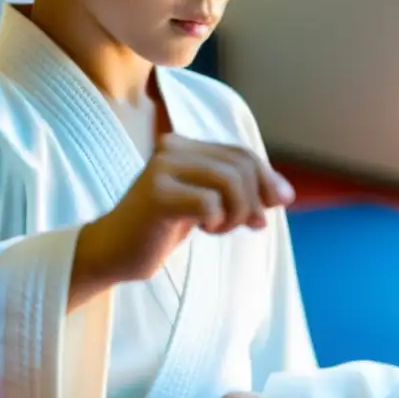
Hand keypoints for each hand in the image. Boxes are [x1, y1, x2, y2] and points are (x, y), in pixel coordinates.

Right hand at [84, 134, 294, 282]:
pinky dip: (217, 220)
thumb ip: (238, 191)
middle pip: (240, 166)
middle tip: (248, 225)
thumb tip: (284, 193)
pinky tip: (202, 229)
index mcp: (183, 145)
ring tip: (220, 227)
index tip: (280, 203)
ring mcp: (162, 169)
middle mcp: (172, 148)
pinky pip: (210, 203)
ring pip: (230, 182)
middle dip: (255, 199)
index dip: (268, 178)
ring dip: (237, 212)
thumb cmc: (161, 229)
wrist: (115, 252)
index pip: (241, 153)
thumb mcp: (206, 203)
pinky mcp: (156, 194)